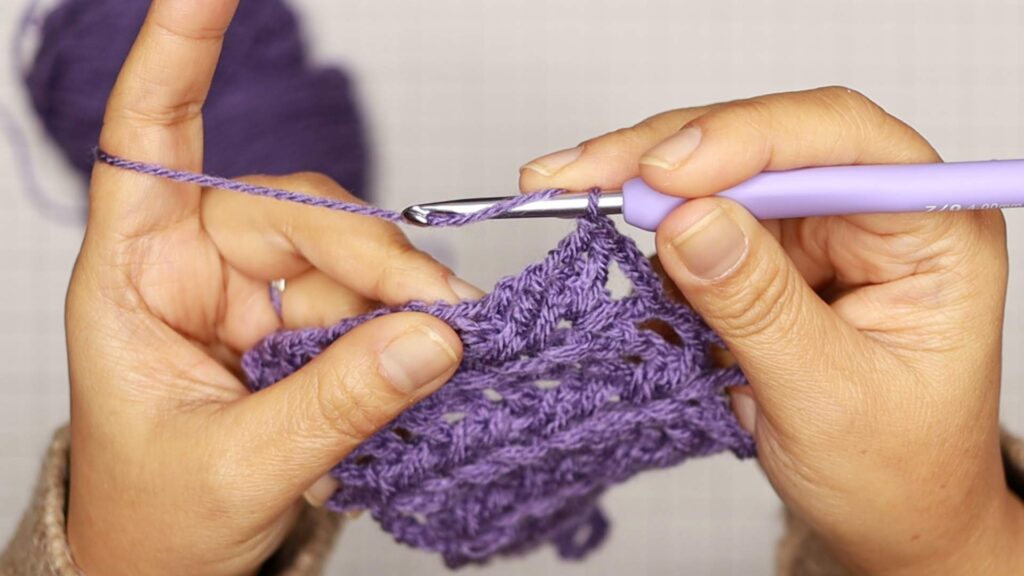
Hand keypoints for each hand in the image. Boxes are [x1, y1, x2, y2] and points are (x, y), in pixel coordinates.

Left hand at [65, 1, 478, 573]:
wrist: (168, 568)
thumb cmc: (157, 517)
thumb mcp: (240, 467)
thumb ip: (339, 403)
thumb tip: (433, 337)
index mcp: (136, 277)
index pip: (147, 138)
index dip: (178, 52)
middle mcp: (196, 266)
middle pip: (298, 208)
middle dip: (376, 260)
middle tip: (444, 318)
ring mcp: (256, 293)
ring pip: (350, 251)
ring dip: (401, 299)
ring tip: (435, 357)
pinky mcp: (303, 324)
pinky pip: (372, 298)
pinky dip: (406, 326)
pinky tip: (422, 361)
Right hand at [521, 87, 1023, 574]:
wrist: (886, 517)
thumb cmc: (895, 470)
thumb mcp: (828, 396)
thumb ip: (758, 306)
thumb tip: (686, 221)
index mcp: (930, 229)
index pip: (836, 142)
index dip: (742, 139)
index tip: (660, 173)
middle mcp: (870, 213)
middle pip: (757, 146)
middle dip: (657, 158)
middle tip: (567, 177)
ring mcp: (816, 234)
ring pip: (714, 180)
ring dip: (641, 200)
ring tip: (576, 212)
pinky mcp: (770, 261)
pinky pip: (697, 230)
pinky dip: (651, 251)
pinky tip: (629, 280)